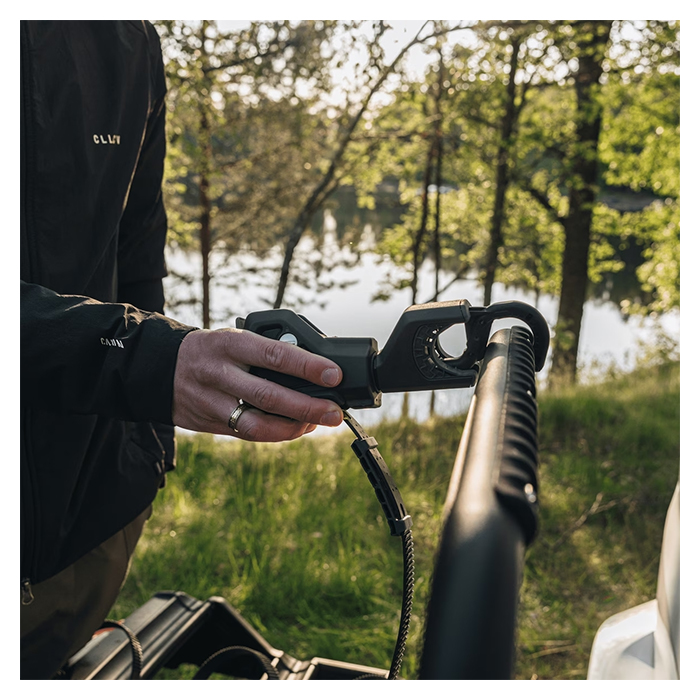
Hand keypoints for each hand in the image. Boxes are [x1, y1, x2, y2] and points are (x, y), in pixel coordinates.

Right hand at [172, 328, 343, 441]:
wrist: (159, 367)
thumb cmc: (212, 350)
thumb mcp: (235, 338)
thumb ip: (266, 351)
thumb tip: (314, 369)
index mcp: (229, 344)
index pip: (273, 354)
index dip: (306, 366)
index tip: (334, 374)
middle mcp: (218, 373)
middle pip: (267, 395)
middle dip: (306, 407)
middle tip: (334, 412)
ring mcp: (211, 402)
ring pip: (256, 424)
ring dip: (293, 428)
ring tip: (317, 424)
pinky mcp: (209, 424)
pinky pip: (248, 434)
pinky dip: (276, 433)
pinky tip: (296, 428)